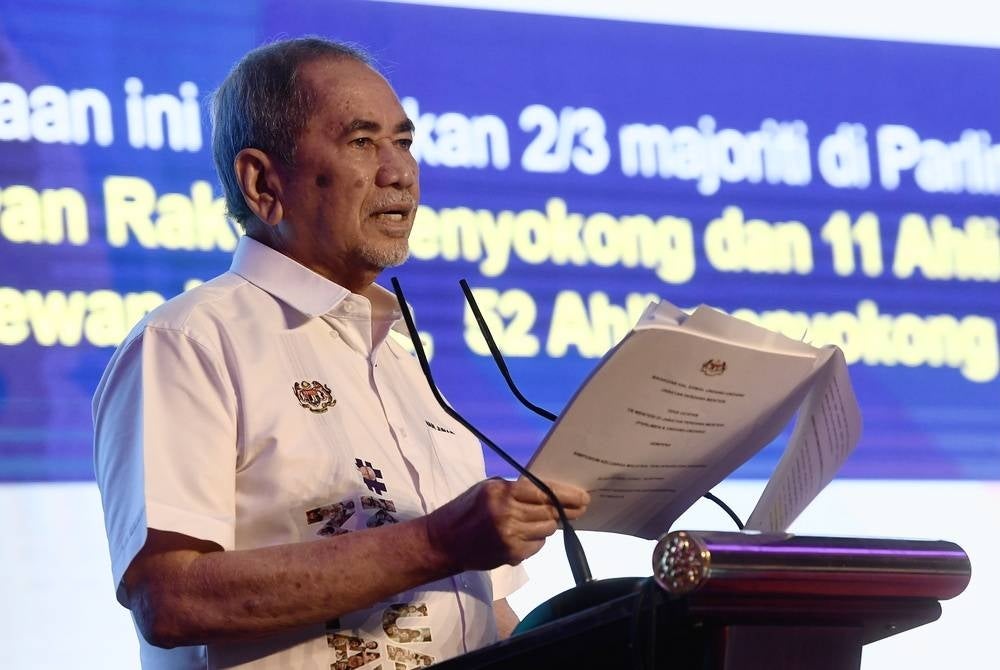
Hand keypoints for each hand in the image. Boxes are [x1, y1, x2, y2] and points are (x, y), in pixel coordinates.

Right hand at [424, 477, 589, 571]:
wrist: (443, 541)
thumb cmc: (466, 509)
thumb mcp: (488, 489)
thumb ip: (516, 489)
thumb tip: (549, 493)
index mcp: (501, 492)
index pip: (543, 491)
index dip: (566, 494)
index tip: (583, 496)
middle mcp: (507, 514)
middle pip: (549, 512)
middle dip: (568, 511)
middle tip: (581, 508)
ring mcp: (510, 536)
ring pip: (547, 530)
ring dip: (549, 525)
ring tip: (546, 520)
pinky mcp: (511, 554)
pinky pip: (537, 545)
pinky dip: (536, 539)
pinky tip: (526, 535)